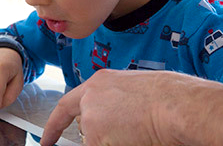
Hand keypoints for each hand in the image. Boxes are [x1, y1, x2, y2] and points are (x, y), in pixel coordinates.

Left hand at [41, 70, 188, 145]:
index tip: (47, 139)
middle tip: (124, 134)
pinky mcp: (96, 138)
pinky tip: (137, 137)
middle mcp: (90, 99)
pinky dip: (120, 143)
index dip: (55, 124)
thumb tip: (113, 121)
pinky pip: (102, 145)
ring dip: (116, 139)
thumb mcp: (134, 92)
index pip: (67, 106)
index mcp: (100, 83)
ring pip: (97, 141)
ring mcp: (91, 119)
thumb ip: (114, 104)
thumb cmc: (168, 97)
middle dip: (102, 136)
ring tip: (140, 130)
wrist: (176, 105)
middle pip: (87, 129)